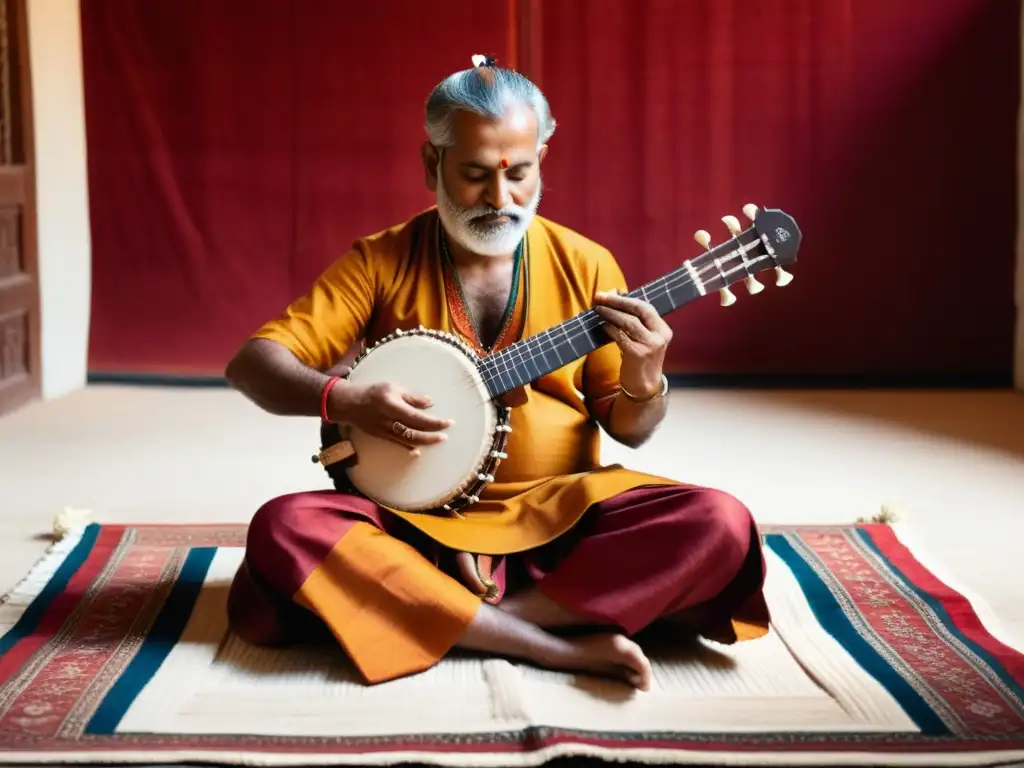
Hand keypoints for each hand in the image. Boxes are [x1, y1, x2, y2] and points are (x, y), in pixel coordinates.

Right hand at [329, 381, 453, 451]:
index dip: (434, 422)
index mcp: (392, 406)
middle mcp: (389, 421)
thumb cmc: (373, 392)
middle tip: (446, 433)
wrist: (349, 404)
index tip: (448, 422)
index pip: (418, 417)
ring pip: (408, 440)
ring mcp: (384, 431)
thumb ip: (411, 397)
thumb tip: (430, 403)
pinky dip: (409, 447)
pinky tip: (419, 449)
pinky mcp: (381, 436)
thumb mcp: (392, 388)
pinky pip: (398, 443)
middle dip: (432, 434)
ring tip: (438, 439)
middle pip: (414, 432)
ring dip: (425, 441)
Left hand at [593, 290, 671, 397]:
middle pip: (639, 310)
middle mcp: (660, 336)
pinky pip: (621, 337)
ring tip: (598, 309)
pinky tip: (602, 325)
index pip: (646, 307)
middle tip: (600, 297)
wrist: (644, 386)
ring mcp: (650, 346)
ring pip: (629, 322)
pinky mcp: (638, 355)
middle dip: (618, 301)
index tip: (611, 292)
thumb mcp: (643, 339)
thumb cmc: (640, 359)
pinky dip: (610, 329)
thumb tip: (615, 294)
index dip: (627, 298)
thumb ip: (634, 320)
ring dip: (611, 313)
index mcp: (663, 330)